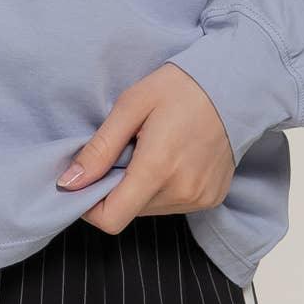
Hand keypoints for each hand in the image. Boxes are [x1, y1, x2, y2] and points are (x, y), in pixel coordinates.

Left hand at [55, 62, 236, 233]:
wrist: (234, 85)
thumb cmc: (180, 87)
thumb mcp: (131, 104)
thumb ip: (100, 147)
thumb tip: (69, 181)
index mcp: (157, 168)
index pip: (111, 219)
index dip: (89, 206)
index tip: (85, 181)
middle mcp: (181, 192)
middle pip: (129, 211)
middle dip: (116, 187)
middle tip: (125, 148)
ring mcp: (199, 198)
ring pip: (149, 209)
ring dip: (139, 187)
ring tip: (151, 149)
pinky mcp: (212, 198)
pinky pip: (173, 204)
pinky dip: (163, 187)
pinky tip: (172, 157)